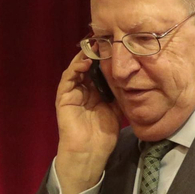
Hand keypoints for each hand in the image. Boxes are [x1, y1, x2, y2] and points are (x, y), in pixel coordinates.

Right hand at [54, 51, 121, 193]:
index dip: (106, 59)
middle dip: (96, 53)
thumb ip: (119, 93)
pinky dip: (75, 68)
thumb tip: (130, 77)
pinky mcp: (64, 97)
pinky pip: (68, 78)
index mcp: (96, 92)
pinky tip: (85, 61)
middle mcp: (83, 89)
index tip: (116, 47)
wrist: (90, 152)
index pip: (100, 70)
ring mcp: (72, 92)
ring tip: (95, 47)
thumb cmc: (104, 135)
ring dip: (85, 56)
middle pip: (88, 66)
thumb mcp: (117, 109)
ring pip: (77, 69)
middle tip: (106, 41)